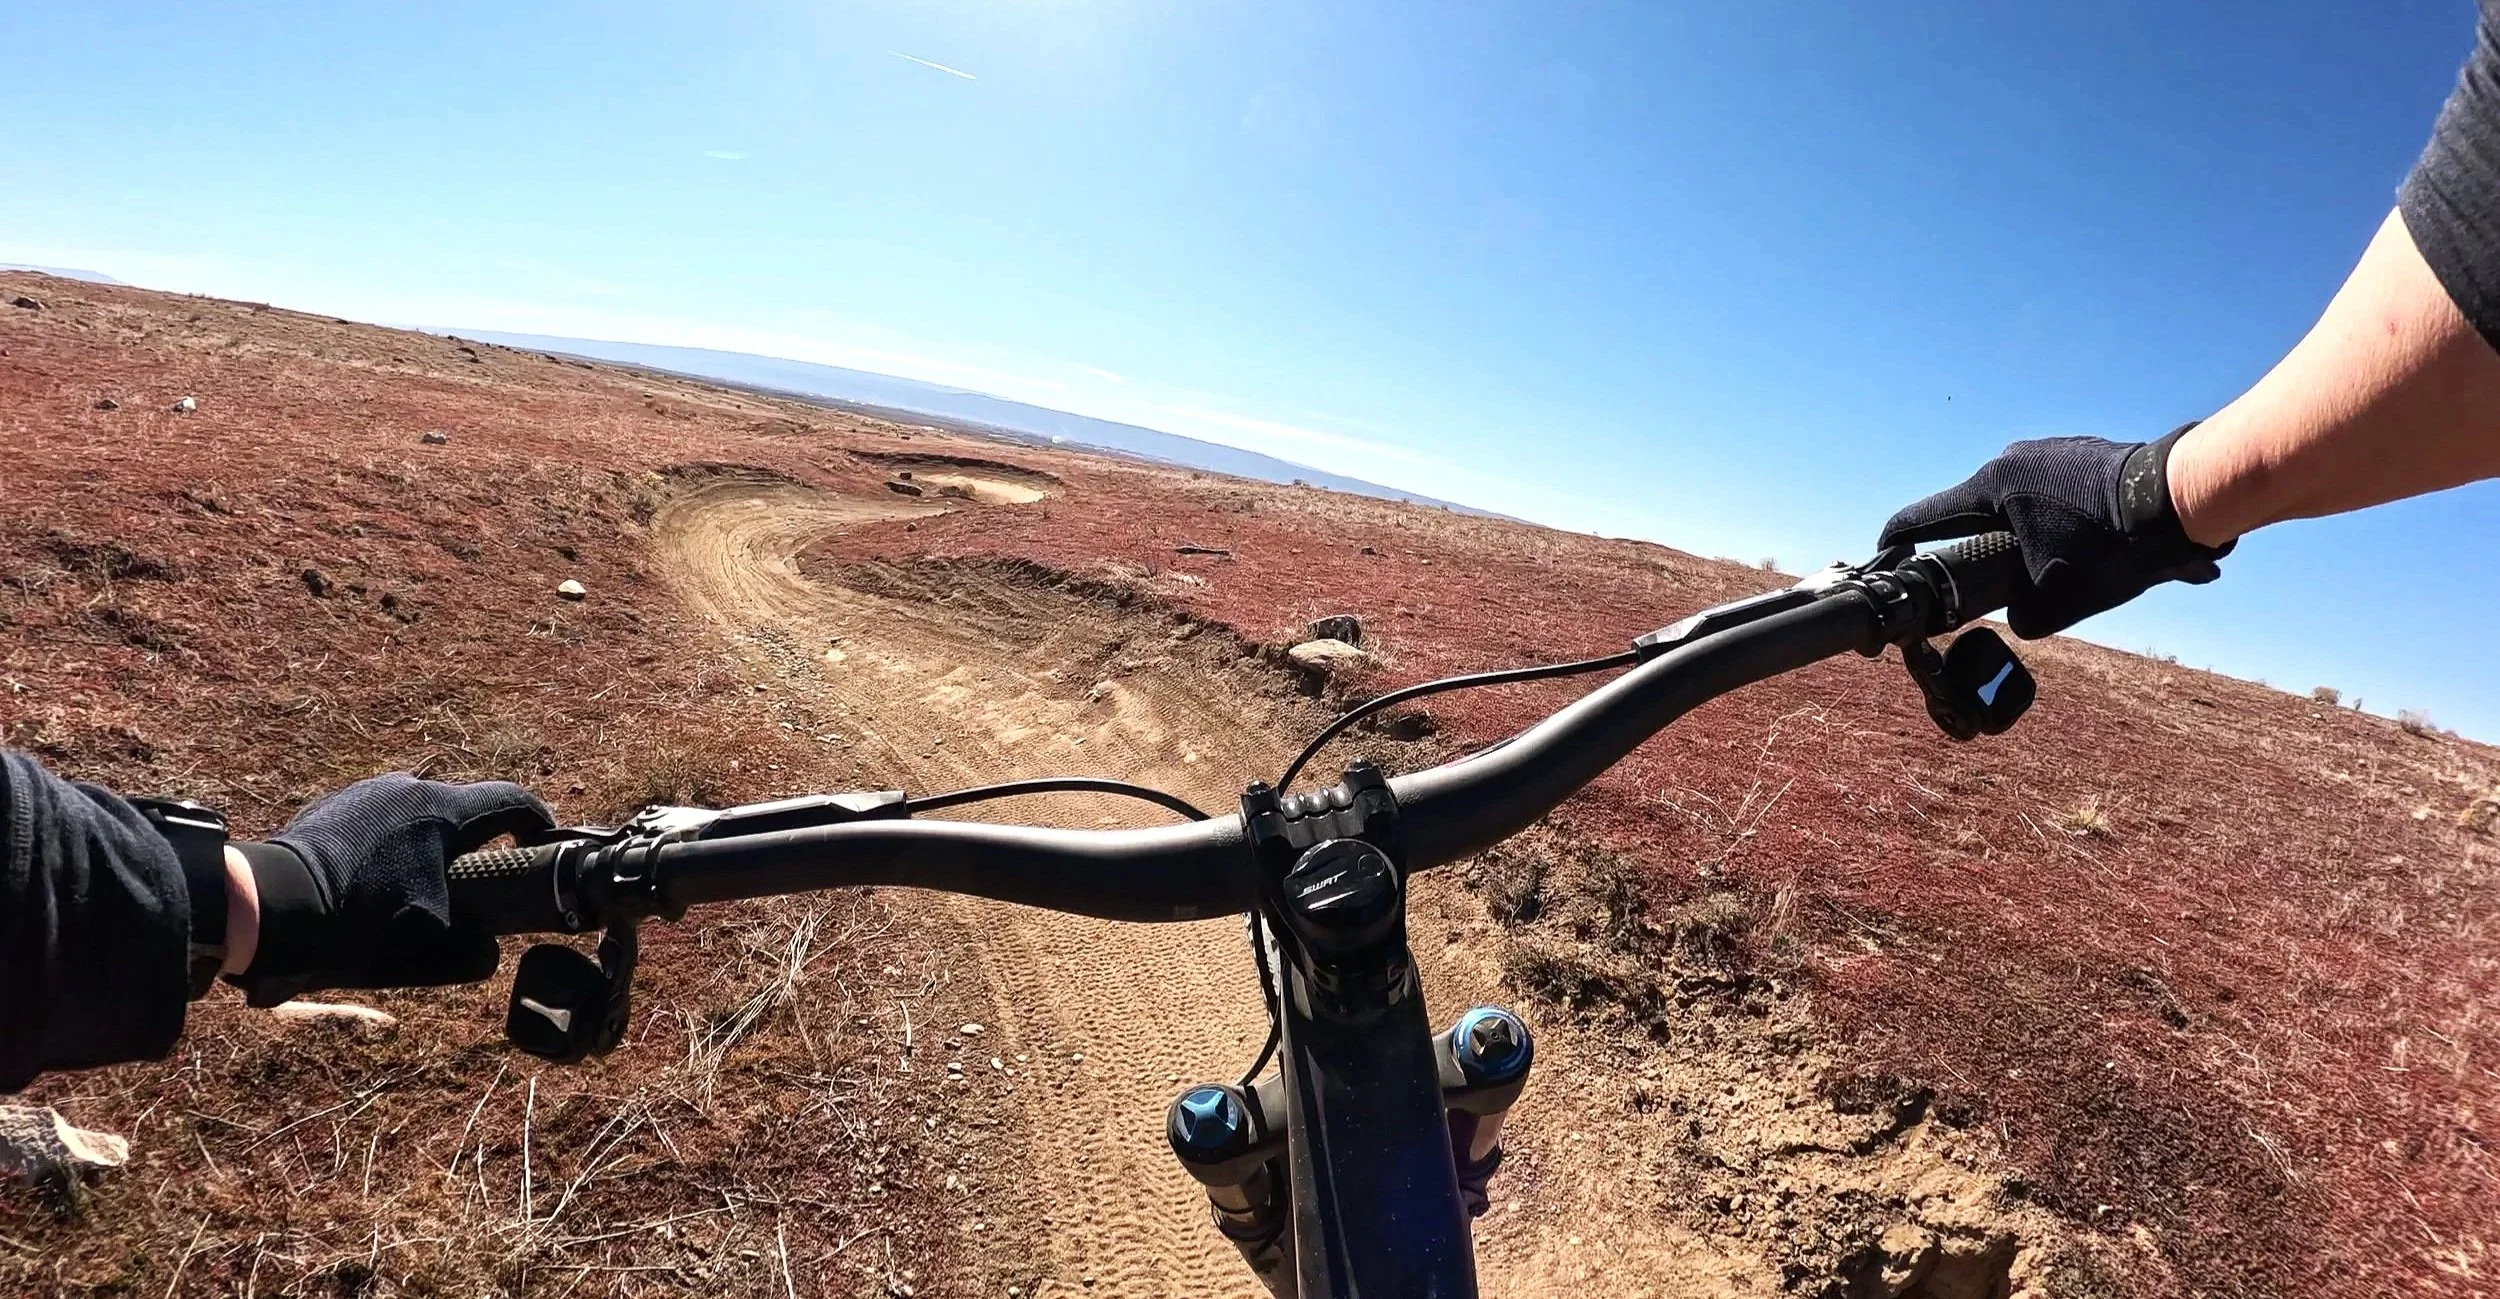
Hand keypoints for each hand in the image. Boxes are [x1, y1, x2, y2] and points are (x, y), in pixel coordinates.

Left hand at [230, 774, 552, 1006]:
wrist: (267, 910)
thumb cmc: (357, 926)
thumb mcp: (430, 953)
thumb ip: (476, 952)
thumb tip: (489, 950)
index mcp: (444, 811)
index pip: (513, 801)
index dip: (538, 823)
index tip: (543, 845)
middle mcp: (410, 787)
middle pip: (465, 809)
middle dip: (478, 843)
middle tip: (478, 883)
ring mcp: (368, 792)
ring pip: (419, 814)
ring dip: (430, 844)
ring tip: (420, 887)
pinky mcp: (334, 804)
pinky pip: (381, 819)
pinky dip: (392, 845)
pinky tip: (376, 883)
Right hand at [1880, 426, 2234, 637]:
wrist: (2184, 501)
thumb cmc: (2113, 547)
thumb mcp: (2057, 601)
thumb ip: (2020, 614)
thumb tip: (2019, 614)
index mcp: (1992, 487)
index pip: (1925, 517)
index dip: (1897, 539)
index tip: (1881, 553)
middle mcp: (2015, 459)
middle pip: (1979, 513)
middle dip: (1984, 548)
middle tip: (1995, 582)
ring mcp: (2053, 451)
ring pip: (2025, 505)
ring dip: (2034, 538)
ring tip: (2066, 571)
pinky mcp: (2087, 453)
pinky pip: (2061, 495)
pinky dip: (2068, 524)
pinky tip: (2099, 549)